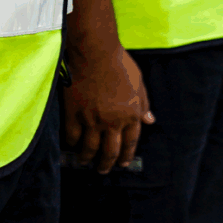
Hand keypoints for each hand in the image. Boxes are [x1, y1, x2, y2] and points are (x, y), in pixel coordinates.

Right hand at [61, 42, 152, 172]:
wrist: (95, 52)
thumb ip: (144, 104)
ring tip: (85, 162)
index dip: (127, 155)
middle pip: (110, 151)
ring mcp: (92, 119)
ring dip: (88, 158)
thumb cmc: (119, 64)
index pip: (130, 142)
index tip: (123, 164)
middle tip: (103, 170)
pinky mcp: (74, 113)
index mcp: (130, 114)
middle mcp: (112, 121)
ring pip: (90, 148)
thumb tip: (150, 120)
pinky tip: (72, 146)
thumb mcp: (139, 83)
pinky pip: (72, 135)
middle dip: (107, 164)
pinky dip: (72, 143)